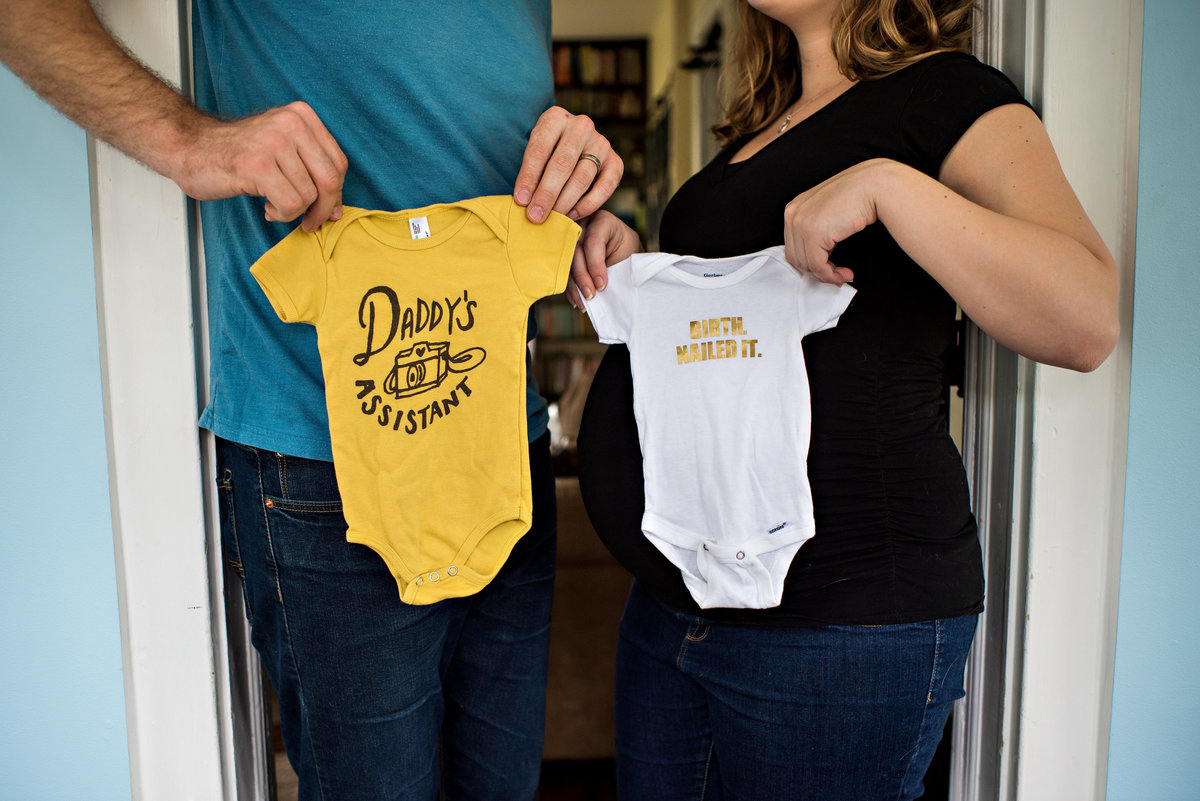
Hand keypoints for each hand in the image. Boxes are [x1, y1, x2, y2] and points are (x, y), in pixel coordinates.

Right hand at [174, 101, 348, 231]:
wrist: (190, 147)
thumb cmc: (238, 153)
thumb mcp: (282, 147)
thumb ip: (312, 168)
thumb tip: (336, 209)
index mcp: (302, 116)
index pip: (338, 163)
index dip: (336, 194)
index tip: (327, 210)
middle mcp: (290, 124)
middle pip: (329, 180)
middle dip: (323, 209)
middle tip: (309, 222)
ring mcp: (273, 142)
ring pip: (309, 196)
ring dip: (293, 212)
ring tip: (274, 205)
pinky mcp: (257, 165)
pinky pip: (290, 204)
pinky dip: (281, 214)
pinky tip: (267, 207)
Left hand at [514, 106, 622, 223]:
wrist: (578, 147)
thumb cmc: (549, 153)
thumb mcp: (536, 153)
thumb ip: (530, 173)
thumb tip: (524, 202)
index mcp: (556, 118)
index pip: (540, 149)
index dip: (529, 177)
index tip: (521, 201)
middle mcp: (581, 126)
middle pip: (562, 164)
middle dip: (547, 194)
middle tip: (536, 217)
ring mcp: (601, 143)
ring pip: (582, 177)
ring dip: (565, 202)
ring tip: (553, 219)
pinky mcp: (616, 162)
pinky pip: (604, 187)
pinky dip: (588, 205)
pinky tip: (572, 215)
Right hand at [566, 211, 641, 308]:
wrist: (625, 256)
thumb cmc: (628, 255)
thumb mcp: (626, 258)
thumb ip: (613, 267)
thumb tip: (598, 287)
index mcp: (603, 221)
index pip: (593, 242)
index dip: (595, 265)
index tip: (602, 285)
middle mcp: (584, 225)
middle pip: (575, 251)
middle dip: (582, 277)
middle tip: (591, 296)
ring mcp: (571, 238)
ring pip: (566, 262)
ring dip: (574, 286)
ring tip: (584, 303)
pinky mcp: (565, 253)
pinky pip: (562, 271)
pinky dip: (570, 288)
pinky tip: (577, 300)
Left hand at [782, 158, 891, 284]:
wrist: (872, 185)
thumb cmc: (856, 196)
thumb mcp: (828, 213)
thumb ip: (817, 231)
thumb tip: (818, 259)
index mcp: (794, 209)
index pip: (792, 247)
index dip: (809, 262)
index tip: (826, 269)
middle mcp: (793, 215)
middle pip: (796, 258)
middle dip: (817, 271)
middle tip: (836, 275)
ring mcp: (801, 224)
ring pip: (806, 265)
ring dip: (826, 275)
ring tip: (842, 275)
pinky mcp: (813, 234)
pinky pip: (818, 266)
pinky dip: (831, 275)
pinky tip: (844, 274)